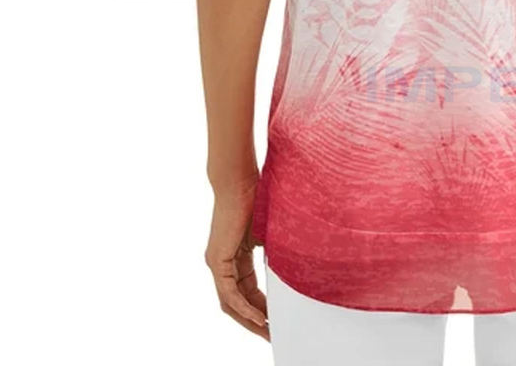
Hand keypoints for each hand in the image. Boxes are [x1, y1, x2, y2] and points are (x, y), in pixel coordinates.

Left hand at [204, 178, 268, 339]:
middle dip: (256, 322)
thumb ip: (277, 250)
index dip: (262, 309)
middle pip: (237, 304)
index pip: (247, 292)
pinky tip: (260, 317)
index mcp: (235, 257)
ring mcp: (217, 263)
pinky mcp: (217, 260)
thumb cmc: (256, 196)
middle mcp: (222, 264)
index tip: (277, 321)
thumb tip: (297, 262)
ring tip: (269, 333)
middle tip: (274, 336)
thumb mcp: (271, 231)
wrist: (239, 179)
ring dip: (250, 320)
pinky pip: (230, 294)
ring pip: (231, 304)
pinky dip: (245, 308)